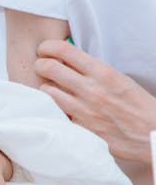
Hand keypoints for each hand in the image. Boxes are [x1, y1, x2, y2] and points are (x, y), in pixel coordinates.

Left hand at [34, 39, 155, 161]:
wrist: (153, 136)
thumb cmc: (139, 106)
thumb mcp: (119, 79)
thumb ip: (93, 70)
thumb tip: (68, 60)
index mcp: (103, 73)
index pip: (62, 49)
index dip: (47, 47)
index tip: (45, 50)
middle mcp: (90, 90)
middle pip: (47, 68)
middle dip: (40, 64)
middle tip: (43, 67)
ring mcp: (83, 111)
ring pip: (46, 91)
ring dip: (45, 88)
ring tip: (52, 88)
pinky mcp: (80, 130)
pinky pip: (56, 114)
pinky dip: (54, 109)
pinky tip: (60, 108)